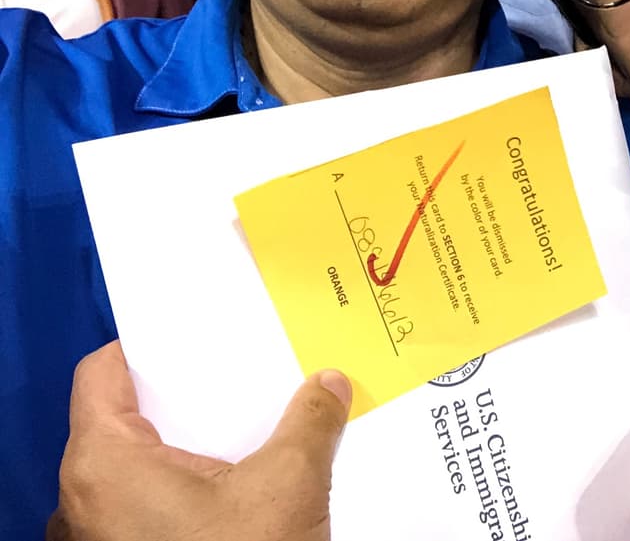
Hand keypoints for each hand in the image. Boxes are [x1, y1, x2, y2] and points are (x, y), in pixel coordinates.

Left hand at [49, 341, 351, 540]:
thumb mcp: (287, 485)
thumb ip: (309, 423)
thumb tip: (329, 384)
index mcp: (104, 463)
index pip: (101, 375)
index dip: (144, 347)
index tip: (190, 334)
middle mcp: (84, 502)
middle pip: (125, 422)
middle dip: (188, 400)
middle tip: (239, 379)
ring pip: (139, 471)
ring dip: (192, 451)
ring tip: (250, 434)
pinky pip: (149, 511)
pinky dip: (188, 494)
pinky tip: (243, 491)